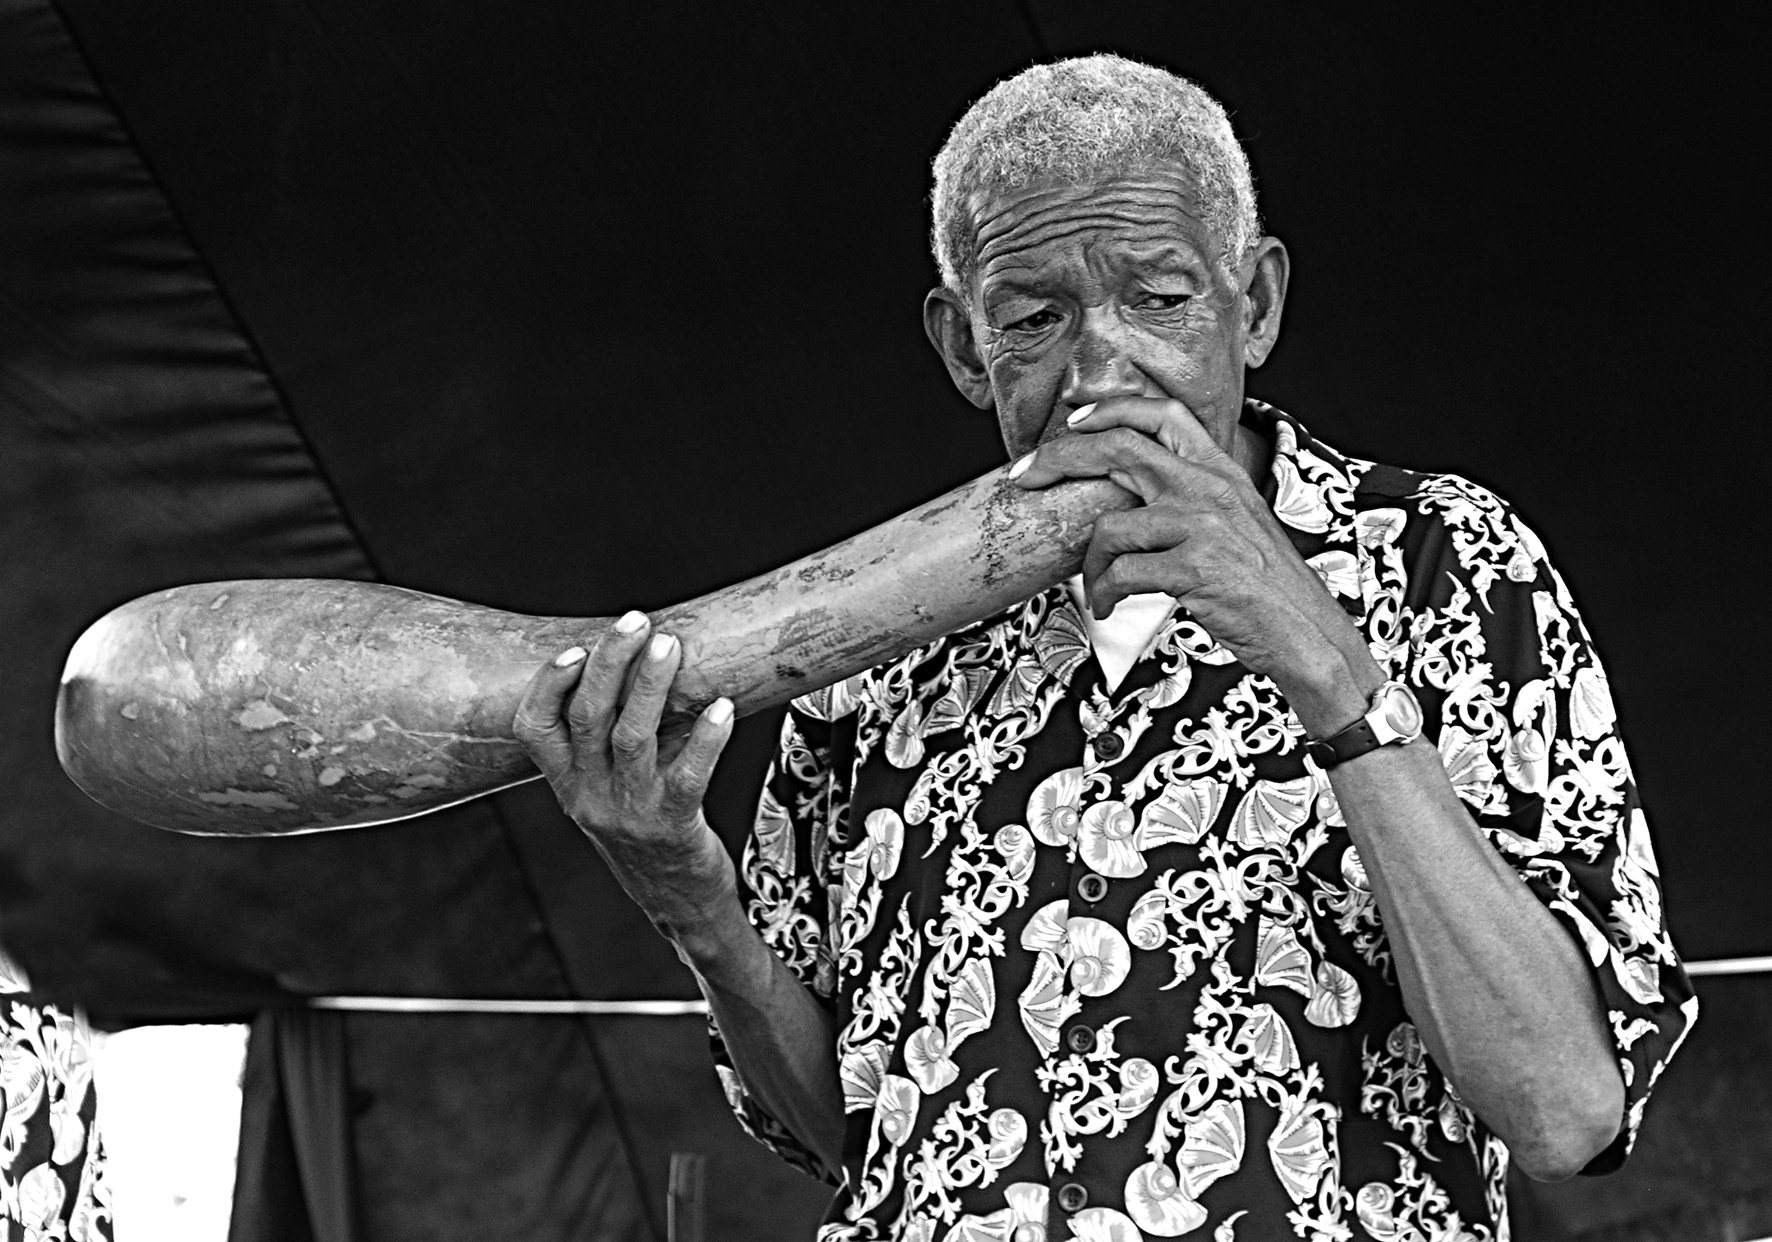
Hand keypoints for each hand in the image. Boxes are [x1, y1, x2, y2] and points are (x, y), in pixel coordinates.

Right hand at [513, 611, 738, 943]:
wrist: (677, 904)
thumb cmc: (646, 829)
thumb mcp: (608, 788)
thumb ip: (608, 739)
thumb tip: (637, 661)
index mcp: (567, 783)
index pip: (533, 729)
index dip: (548, 685)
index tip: (573, 648)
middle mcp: (589, 797)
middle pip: (588, 718)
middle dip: (610, 662)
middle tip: (636, 621)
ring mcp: (629, 813)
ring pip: (632, 738)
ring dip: (650, 686)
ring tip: (670, 645)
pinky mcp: (673, 826)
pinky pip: (688, 775)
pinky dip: (705, 738)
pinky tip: (722, 708)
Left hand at [1009, 396, 1378, 731]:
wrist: (1309, 636)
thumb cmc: (1268, 590)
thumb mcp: (1238, 525)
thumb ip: (1194, 501)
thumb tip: (1132, 501)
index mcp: (1221, 472)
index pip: (1163, 413)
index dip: (1110, 409)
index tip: (1072, 424)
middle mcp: (1210, 488)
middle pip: (1119, 449)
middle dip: (1059, 459)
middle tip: (1025, 478)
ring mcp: (1202, 525)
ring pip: (1110, 526)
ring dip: (1090, 565)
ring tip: (1097, 590)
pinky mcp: (1194, 567)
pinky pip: (1121, 574)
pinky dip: (1104, 595)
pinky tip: (1110, 609)